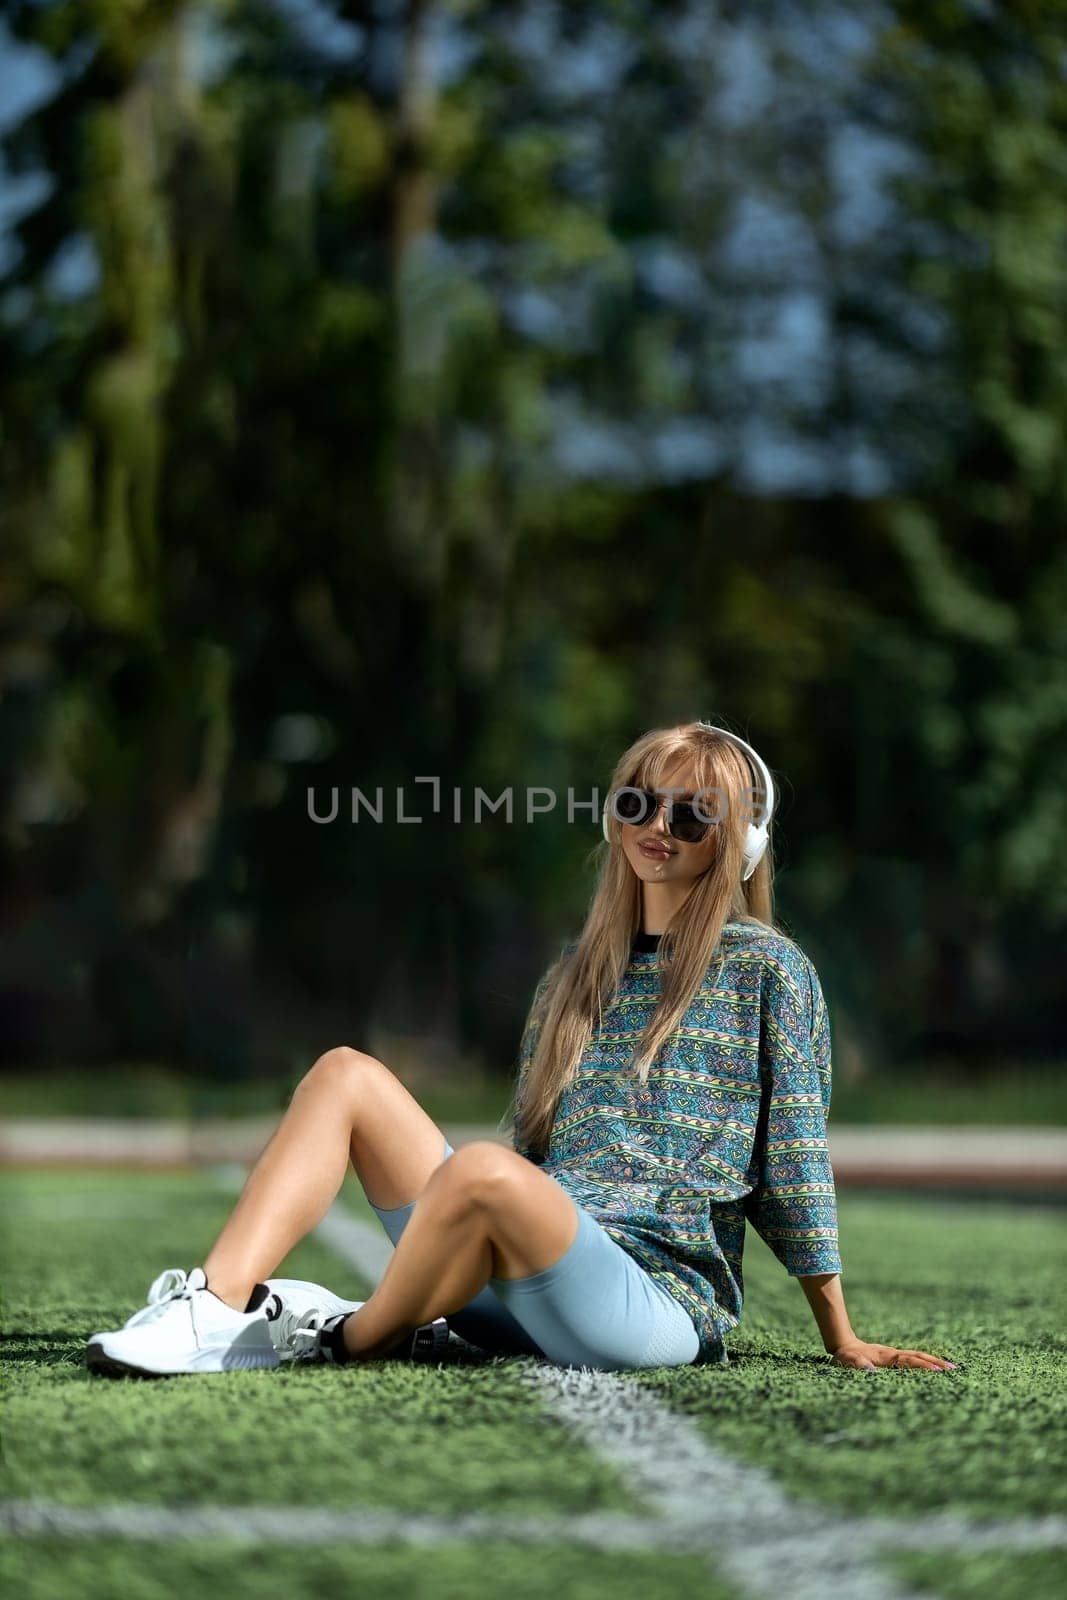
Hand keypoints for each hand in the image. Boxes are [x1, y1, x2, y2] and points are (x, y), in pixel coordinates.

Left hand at [830, 1338, 956, 1371]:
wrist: (845, 1345)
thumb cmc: (846, 1358)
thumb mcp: (848, 1362)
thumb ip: (858, 1365)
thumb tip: (870, 1370)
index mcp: (886, 1357)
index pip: (908, 1361)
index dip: (923, 1366)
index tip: (938, 1371)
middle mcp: (894, 1354)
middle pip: (918, 1357)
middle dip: (935, 1363)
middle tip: (954, 1369)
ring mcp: (895, 1355)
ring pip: (918, 1356)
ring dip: (934, 1361)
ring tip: (951, 1368)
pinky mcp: (895, 1357)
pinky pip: (914, 1359)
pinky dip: (926, 1363)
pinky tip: (935, 1368)